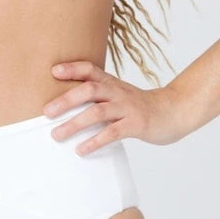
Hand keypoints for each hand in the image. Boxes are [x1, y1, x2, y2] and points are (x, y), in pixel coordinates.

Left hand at [43, 60, 188, 154]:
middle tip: (46, 112)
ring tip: (57, 135)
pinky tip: (81, 150)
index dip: (72, 68)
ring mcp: (128, 108)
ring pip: (97, 112)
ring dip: (74, 123)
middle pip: (89, 90)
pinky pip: (113, 132)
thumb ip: (99, 96)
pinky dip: (95, 141)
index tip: (53, 71)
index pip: (90, 69)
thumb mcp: (119, 95)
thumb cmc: (140, 106)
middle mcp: (118, 92)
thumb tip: (66, 105)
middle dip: (66, 100)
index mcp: (112, 83)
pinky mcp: (136, 124)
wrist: (173, 111)